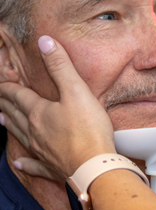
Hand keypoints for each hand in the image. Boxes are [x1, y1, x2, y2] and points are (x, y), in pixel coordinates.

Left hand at [0, 35, 115, 180]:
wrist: (93, 166)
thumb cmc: (88, 129)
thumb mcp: (77, 91)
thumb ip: (61, 66)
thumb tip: (45, 42)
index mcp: (39, 112)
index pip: (18, 96)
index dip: (8, 87)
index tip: (1, 83)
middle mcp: (35, 131)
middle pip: (15, 115)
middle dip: (5, 104)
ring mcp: (41, 151)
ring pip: (20, 135)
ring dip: (9, 125)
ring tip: (0, 119)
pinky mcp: (51, 166)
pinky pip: (33, 164)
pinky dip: (25, 163)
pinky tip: (19, 163)